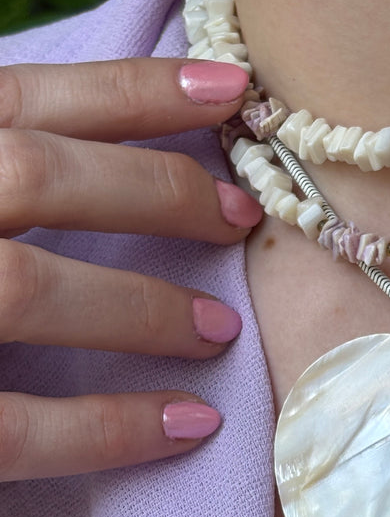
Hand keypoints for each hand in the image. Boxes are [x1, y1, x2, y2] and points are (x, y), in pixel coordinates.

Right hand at [0, 58, 261, 480]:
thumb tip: (88, 147)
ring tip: (217, 329)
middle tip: (241, 219)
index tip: (231, 89)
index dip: (131, 90)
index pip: (18, 99)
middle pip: (35, 175)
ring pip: (25, 290)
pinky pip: (12, 426)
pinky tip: (187, 424)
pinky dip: (108, 427)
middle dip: (155, 193)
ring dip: (141, 308)